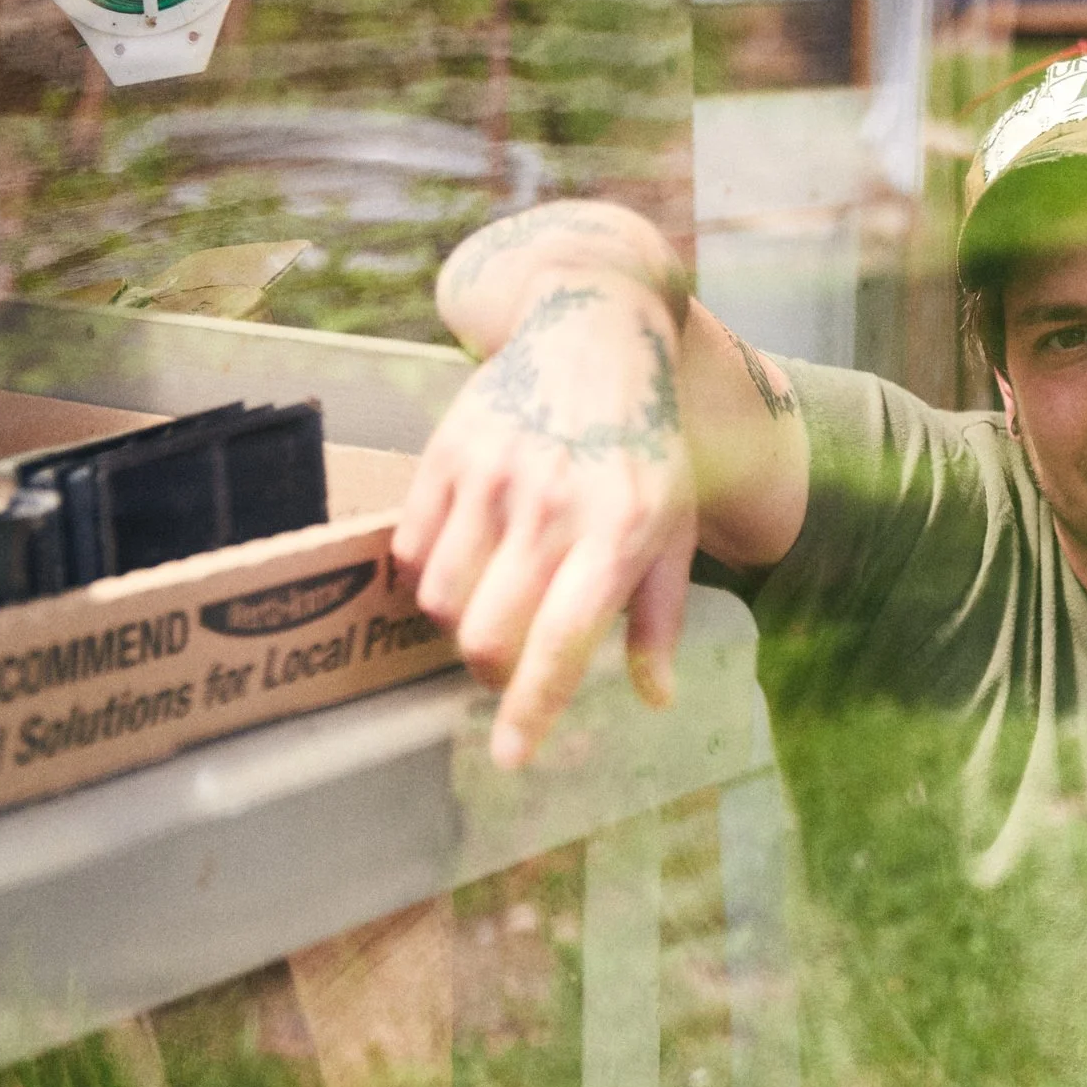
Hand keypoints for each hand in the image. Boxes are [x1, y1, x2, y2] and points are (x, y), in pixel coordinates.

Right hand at [393, 276, 698, 768]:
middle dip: (489, 674)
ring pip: (440, 597)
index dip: (531, 710)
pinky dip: (426, 571)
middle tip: (507, 669)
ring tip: (493, 596)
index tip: (510, 757)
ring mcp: (494, 474)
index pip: (565, 643)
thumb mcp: (676, 523)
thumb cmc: (647, 444)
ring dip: (459, 620)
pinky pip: (410, 546)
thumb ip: (660, 617)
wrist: (596, 329)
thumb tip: (653, 699)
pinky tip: (463, 554)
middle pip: (485, 634)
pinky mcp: (447, 450)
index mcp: (622, 531)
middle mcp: (554, 505)